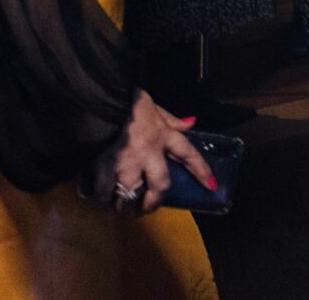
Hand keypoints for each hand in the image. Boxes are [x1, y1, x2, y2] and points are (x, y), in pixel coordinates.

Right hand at [87, 92, 212, 214]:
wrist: (98, 101)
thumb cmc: (127, 101)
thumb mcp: (154, 106)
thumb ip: (171, 119)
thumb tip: (192, 122)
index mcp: (163, 134)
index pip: (188, 153)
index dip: (200, 169)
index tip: (211, 185)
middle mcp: (149, 152)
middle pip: (160, 185)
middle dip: (153, 201)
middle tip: (145, 207)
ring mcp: (127, 163)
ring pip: (130, 195)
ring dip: (123, 203)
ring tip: (118, 204)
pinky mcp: (104, 168)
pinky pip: (104, 192)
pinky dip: (101, 195)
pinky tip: (97, 194)